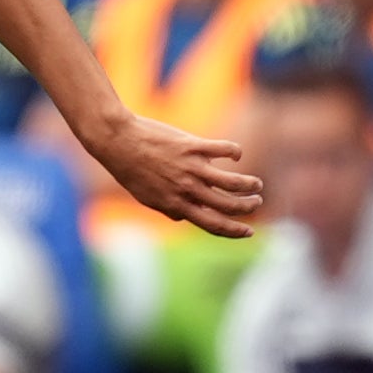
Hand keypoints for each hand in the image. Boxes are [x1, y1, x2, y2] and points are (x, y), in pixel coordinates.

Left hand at [86, 115, 264, 237]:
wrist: (116, 140)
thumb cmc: (129, 169)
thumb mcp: (146, 197)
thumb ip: (169, 208)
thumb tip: (184, 217)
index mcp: (176, 205)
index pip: (213, 225)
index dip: (235, 231)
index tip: (249, 232)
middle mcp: (186, 190)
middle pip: (229, 206)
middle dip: (248, 207)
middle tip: (256, 202)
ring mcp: (191, 168)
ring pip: (233, 182)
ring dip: (250, 185)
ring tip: (256, 184)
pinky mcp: (192, 146)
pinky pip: (224, 150)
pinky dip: (235, 152)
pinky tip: (236, 154)